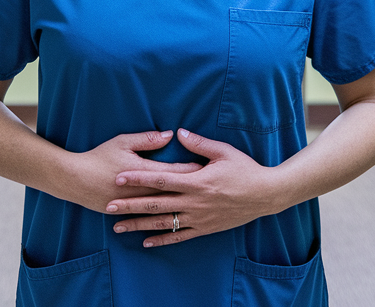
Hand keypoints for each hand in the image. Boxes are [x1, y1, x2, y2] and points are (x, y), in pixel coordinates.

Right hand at [63, 130, 202, 213]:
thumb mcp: (123, 142)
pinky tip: (176, 221)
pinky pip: (151, 221)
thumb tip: (170, 134)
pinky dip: (165, 221)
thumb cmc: (100, 157)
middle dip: (195, 190)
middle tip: (215, 188)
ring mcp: (137, 206)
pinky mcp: (129, 214)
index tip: (210, 168)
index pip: (177, 172)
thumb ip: (148, 139)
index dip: (195, 170)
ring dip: (183, 206)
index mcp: (146, 173)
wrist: (76, 180)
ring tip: (200, 205)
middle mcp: (145, 192)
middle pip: (177, 192)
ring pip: (166, 209)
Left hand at [105, 128, 282, 247]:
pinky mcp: (205, 229)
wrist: (265, 195)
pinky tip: (145, 241)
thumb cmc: (245, 170)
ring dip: (139, 225)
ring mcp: (199, 218)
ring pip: (163, 223)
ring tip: (118, 227)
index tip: (119, 177)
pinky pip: (179, 236)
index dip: (138, 178)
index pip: (160, 179)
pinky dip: (162, 239)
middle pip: (156, 204)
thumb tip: (178, 132)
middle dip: (130, 205)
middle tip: (109, 206)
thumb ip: (199, 144)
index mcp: (197, 181)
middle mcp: (195, 202)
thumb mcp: (224, 152)